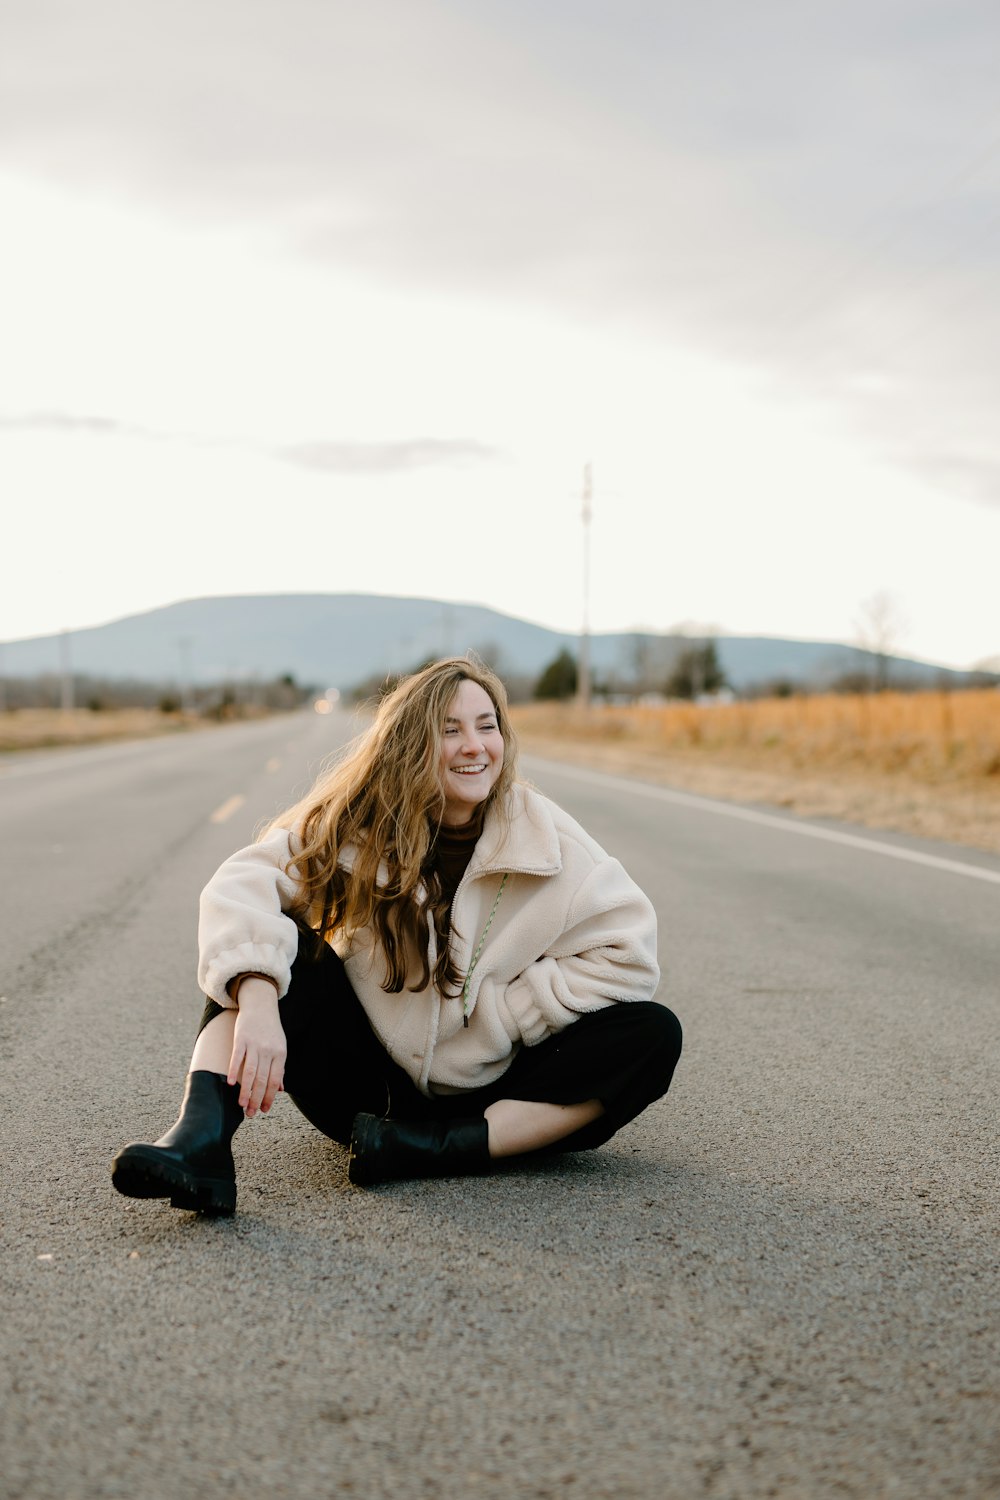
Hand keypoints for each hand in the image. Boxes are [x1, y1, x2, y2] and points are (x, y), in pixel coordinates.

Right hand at [228, 978, 286, 1117]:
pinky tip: (229, 1084)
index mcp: (280, 1054)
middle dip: (256, 1099)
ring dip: (245, 1091)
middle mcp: (268, 1050)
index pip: (275, 1081)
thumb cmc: (271, 1030)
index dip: (270, 1097)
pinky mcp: (241, 1039)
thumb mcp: (280, 1048)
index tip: (264, 1110)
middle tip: (250, 1114)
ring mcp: (254, 1044)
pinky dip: (233, 1071)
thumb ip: (279, 1068)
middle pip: (262, 1080)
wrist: (261, 1005)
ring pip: (250, 1073)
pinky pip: (237, 1058)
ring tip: (241, 1105)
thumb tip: (280, 1089)